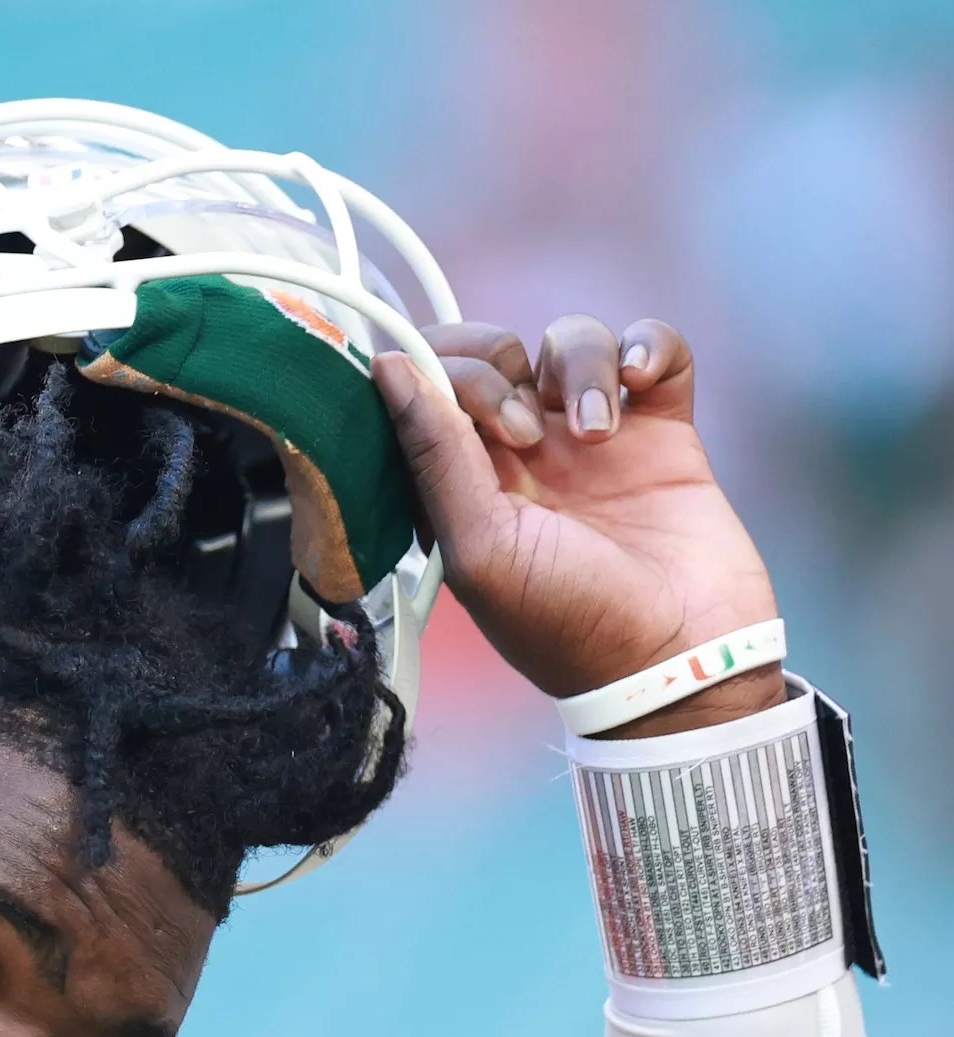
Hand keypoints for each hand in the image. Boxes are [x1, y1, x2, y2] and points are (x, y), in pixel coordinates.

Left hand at [372, 316, 785, 736]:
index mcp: (459, 481)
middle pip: (494, 350)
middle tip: (527, 434)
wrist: (683, 663)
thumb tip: (383, 364)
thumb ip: (434, 454)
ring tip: (600, 433)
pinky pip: (653, 347)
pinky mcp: (662, 429)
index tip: (478, 420)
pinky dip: (651, 345)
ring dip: (582, 365)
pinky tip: (647, 380)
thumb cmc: (570, 625)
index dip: (440, 372)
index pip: (425, 384)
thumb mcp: (481, 547)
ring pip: (569, 342)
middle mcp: (518, 453)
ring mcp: (591, 437)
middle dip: (502, 364)